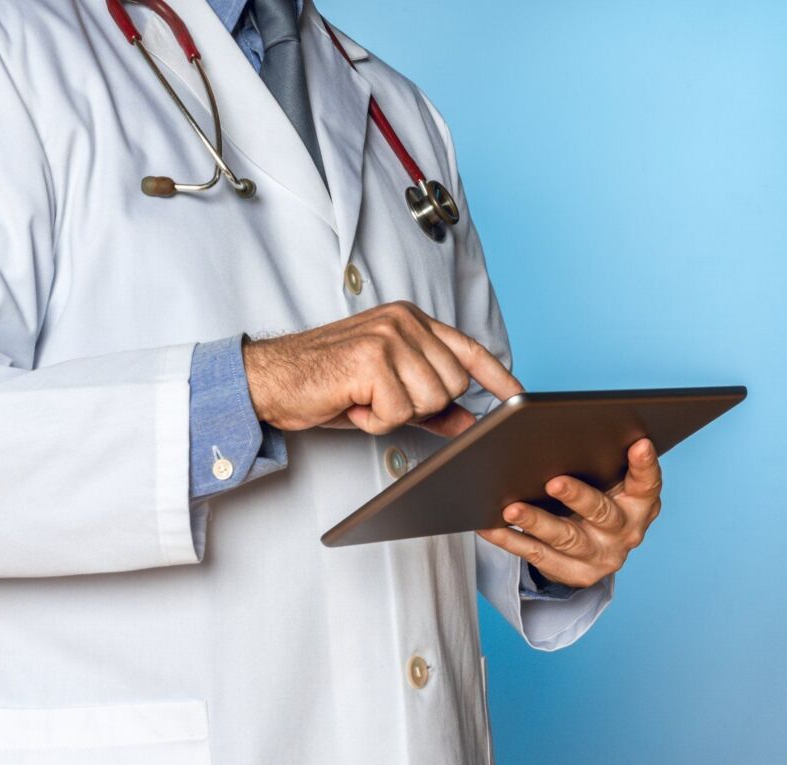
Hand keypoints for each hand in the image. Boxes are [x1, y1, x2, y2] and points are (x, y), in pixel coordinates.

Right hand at [242, 301, 521, 436]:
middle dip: (420, 405)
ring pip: (429, 399)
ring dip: (394, 413)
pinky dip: (373, 421)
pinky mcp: (372, 359)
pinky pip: (398, 412)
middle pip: (452, 383)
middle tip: (378, 399)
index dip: (496, 375)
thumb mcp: (384, 390)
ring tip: (362, 400)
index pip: (467, 348)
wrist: (269, 379)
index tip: (517, 395)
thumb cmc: (324, 382)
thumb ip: (430, 402)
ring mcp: (388, 337)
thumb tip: (468, 421)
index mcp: (409, 320)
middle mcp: (403, 321)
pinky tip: (351, 404)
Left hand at [477, 438, 662, 587]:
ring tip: (512, 508)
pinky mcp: (574, 574)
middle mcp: (625, 532)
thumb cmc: (596, 497)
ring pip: (566, 538)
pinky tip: (490, 526)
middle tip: (553, 482)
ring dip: (536, 522)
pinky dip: (511, 540)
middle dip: (577, 497)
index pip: (647, 483)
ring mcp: (601, 556)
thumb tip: (552, 429)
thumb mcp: (606, 481)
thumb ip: (596, 458)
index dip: (645, 465)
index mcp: (640, 503)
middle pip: (602, 513)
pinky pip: (537, 556)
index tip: (639, 443)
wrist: (591, 551)